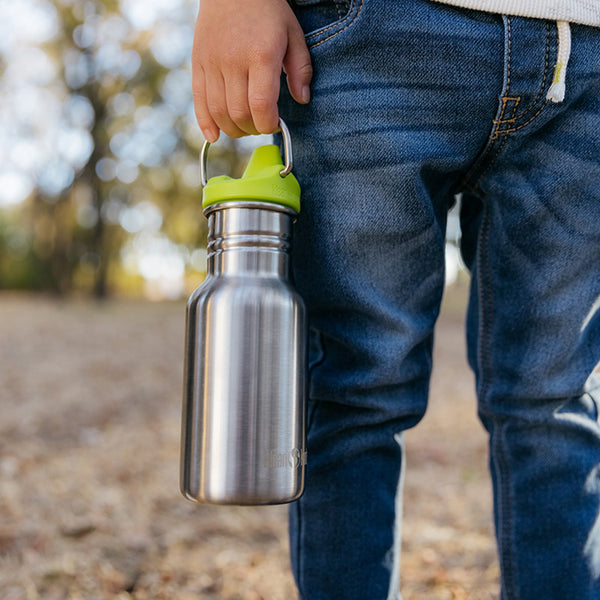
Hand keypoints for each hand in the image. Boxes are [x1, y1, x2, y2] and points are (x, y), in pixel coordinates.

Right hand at [192, 0, 312, 141]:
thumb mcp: (293, 33)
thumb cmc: (268, 10)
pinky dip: (206, 124)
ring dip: (233, 130)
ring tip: (245, 127)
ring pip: (219, 112)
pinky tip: (215, 136)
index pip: (261, 105)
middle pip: (239, 113)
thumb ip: (301, 68)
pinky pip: (199, 102)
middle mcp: (233, 61)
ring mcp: (212, 63)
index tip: (275, 124)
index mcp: (260, 55)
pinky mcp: (198, 64)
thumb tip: (302, 99)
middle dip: (253, 129)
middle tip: (262, 125)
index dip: (268, 124)